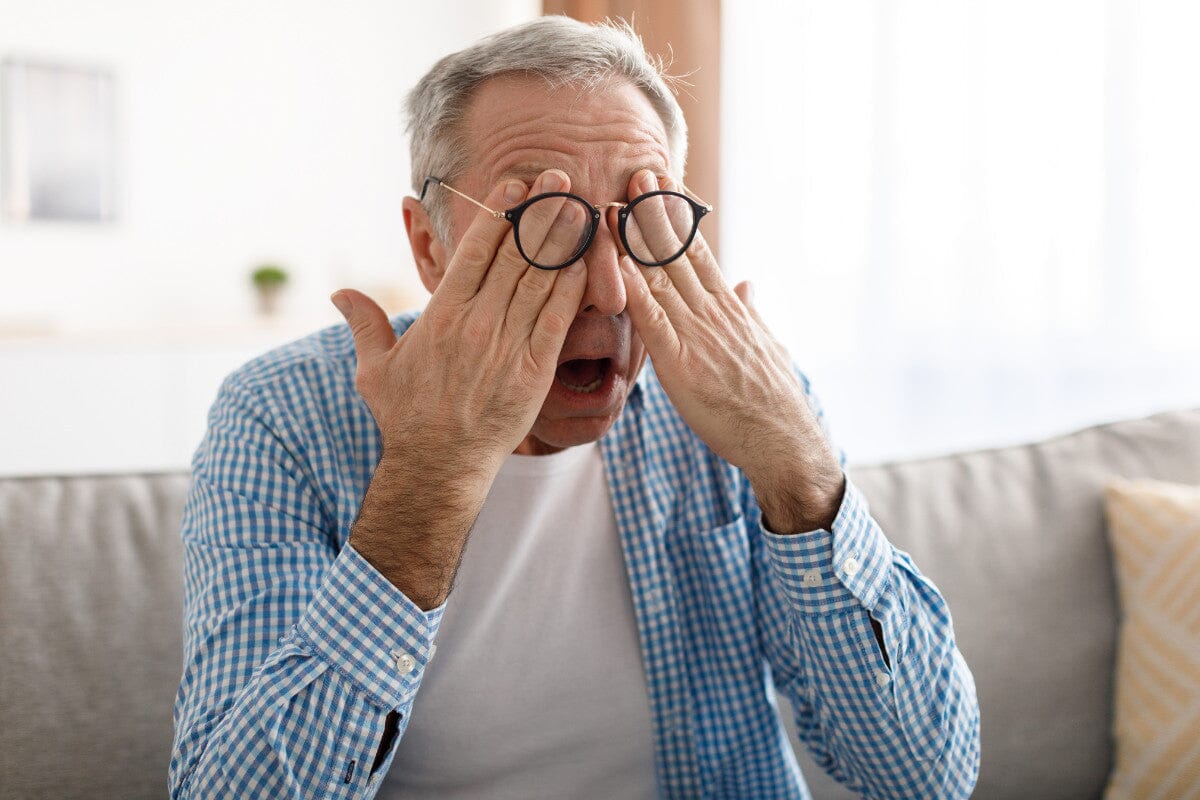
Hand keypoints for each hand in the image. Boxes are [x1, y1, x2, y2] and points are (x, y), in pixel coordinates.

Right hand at [333, 170, 586, 476]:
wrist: (438, 466)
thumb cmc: (406, 418)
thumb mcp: (375, 369)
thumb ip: (364, 324)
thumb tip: (340, 294)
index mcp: (442, 314)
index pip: (476, 250)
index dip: (500, 213)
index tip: (517, 185)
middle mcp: (477, 322)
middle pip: (515, 255)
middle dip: (540, 213)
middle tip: (561, 179)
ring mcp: (507, 345)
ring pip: (540, 280)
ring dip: (563, 240)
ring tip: (581, 206)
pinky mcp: (534, 371)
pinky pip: (558, 320)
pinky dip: (574, 288)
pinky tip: (588, 262)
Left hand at [617, 170, 843, 531]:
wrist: (783, 441)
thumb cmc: (770, 400)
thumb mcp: (766, 344)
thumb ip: (750, 312)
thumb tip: (746, 284)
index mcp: (728, 307)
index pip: (697, 250)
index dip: (675, 215)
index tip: (660, 182)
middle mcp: (713, 312)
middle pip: (678, 253)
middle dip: (654, 212)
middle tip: (635, 170)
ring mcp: (697, 335)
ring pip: (661, 279)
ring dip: (634, 242)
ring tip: (614, 205)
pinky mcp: (681, 364)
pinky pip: (653, 322)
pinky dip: (634, 293)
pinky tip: (616, 268)